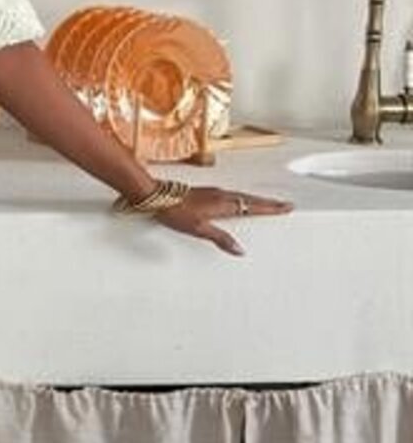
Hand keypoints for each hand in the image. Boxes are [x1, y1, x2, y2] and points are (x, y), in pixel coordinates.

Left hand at [147, 185, 293, 257]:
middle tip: (284, 205)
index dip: (271, 208)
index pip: (253, 207)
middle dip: (269, 203)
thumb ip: (220, 239)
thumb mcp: (199, 229)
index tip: (286, 208)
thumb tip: (239, 250)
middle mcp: (221, 195)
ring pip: (242, 196)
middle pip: (251, 199)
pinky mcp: (206, 192)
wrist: (156, 196)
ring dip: (256, 200)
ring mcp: (214, 192)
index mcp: (223, 204)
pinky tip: (239, 202)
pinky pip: (231, 195)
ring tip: (267, 204)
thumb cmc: (175, 212)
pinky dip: (242, 198)